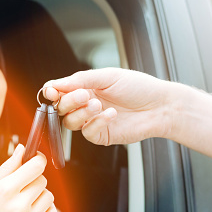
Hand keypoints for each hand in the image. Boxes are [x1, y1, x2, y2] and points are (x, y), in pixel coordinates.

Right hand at [0, 144, 56, 211]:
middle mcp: (18, 206)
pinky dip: (44, 209)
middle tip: (21, 187)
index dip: (38, 160)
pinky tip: (31, 211)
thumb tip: (23, 149)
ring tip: (24, 201)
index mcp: (4, 190)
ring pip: (49, 196)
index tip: (36, 160)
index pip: (36, 166)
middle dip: (33, 180)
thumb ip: (7, 167)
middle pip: (42, 180)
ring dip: (39, 195)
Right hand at [43, 68, 172, 144]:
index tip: (52, 91)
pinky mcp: (102, 135)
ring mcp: (92, 121)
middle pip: (61, 108)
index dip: (52, 92)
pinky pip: (87, 133)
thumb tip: (56, 84)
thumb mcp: (107, 76)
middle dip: (69, 101)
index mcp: (85, 88)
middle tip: (84, 95)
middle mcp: (86, 105)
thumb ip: (80, 80)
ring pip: (70, 122)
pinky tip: (111, 114)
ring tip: (98, 104)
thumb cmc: (138, 87)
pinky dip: (96, 123)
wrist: (160, 106)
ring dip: (81, 113)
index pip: (59, 92)